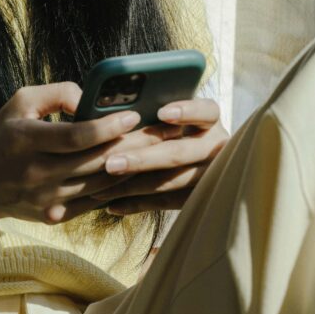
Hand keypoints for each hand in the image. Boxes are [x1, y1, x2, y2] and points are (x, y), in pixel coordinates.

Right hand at [0, 82, 199, 225]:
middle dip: (133, 145)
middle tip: (162, 131)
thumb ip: (57, 93)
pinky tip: (138, 172)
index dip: (107, 127)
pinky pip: (95, 201)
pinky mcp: (55, 215)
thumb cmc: (3, 135)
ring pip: (100, 184)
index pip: (75, 137)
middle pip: (95, 161)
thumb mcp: (20, 102)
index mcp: (25, 141)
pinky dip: (117, 187)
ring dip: (132, 166)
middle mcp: (36, 174)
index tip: (133, 116)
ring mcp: (46, 199)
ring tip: (158, 149)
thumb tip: (91, 98)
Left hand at [88, 98, 229, 215]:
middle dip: (144, 158)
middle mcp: (215, 145)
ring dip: (134, 185)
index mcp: (208, 119)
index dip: (187, 111)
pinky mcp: (198, 198)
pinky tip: (111, 206)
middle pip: (181, 151)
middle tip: (110, 163)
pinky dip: (137, 204)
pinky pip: (167, 203)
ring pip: (172, 182)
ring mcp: (210, 173)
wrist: (200, 165)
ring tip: (100, 189)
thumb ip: (147, 108)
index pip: (207, 110)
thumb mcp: (166, 112)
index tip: (161, 113)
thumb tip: (100, 107)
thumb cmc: (164, 126)